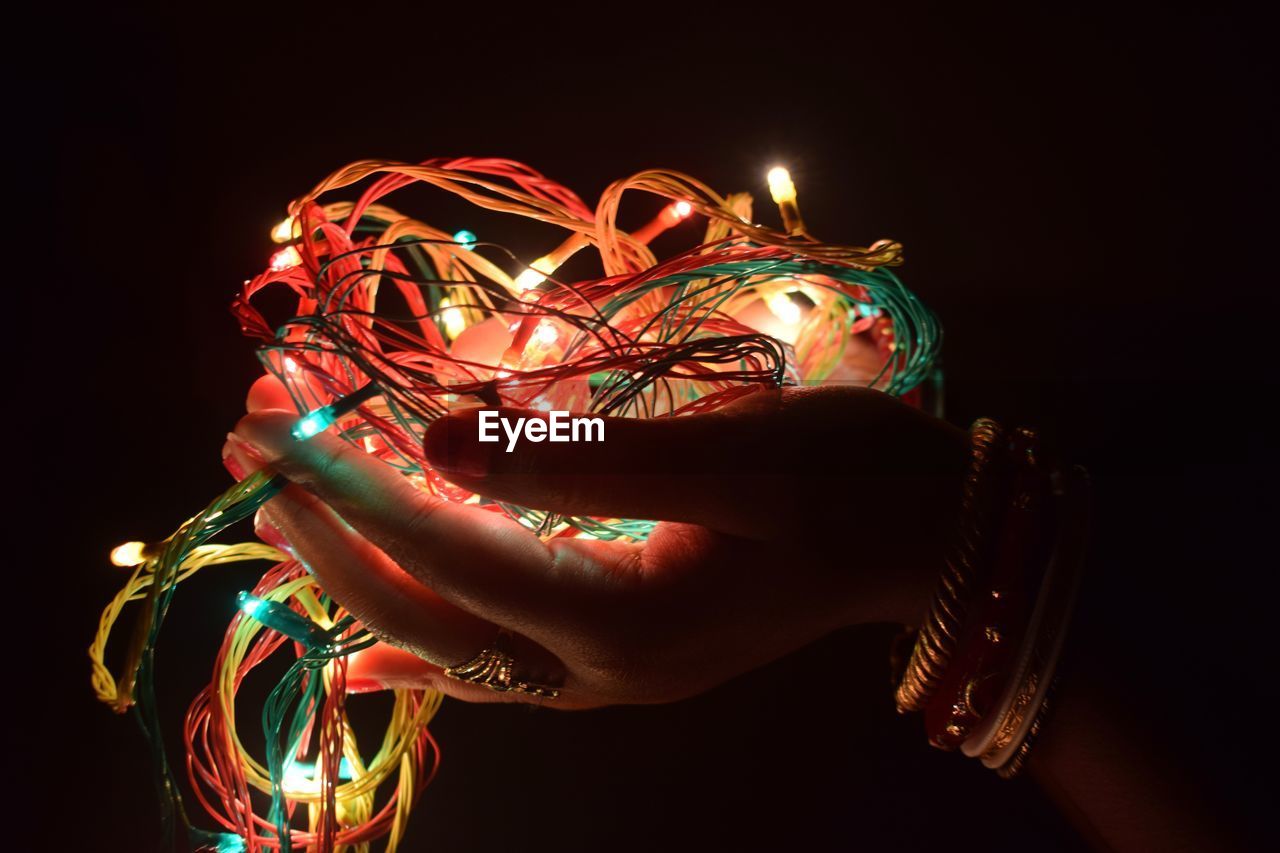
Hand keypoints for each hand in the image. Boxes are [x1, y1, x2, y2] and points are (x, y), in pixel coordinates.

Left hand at [224, 384, 966, 708]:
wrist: (933, 541)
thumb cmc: (854, 481)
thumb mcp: (730, 453)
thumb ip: (582, 459)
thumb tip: (439, 438)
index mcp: (625, 617)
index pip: (452, 550)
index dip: (356, 487)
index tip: (275, 426)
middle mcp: (600, 668)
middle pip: (428, 609)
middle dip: (331, 529)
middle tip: (249, 449)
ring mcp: (610, 677)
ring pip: (450, 639)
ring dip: (361, 573)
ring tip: (285, 513)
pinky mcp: (624, 658)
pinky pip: (495, 667)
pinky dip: (422, 645)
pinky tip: (366, 649)